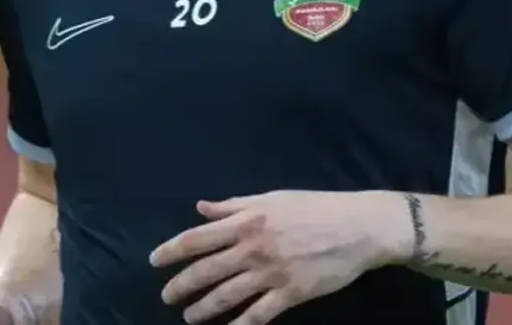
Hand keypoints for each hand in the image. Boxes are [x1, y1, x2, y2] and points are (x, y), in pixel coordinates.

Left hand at [150, 190, 409, 324]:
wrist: (358, 226)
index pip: (198, 238)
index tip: (154, 262)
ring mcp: (271, 272)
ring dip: (202, 309)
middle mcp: (253, 247)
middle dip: (181, 286)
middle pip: (206, 270)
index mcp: (247, 220)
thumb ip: (234, 205)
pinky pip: (257, 315)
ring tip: (189, 317)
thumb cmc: (315, 207)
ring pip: (226, 296)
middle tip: (167, 297)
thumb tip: (201, 208)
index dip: (172, 251)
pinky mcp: (290, 294)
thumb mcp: (273, 198)